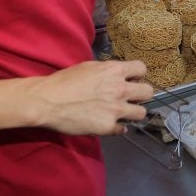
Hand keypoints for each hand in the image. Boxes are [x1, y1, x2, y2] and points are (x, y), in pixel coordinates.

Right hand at [28, 60, 153, 136]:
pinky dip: (117, 128)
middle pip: (148, 92)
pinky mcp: (108, 126)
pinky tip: (109, 125)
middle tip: (130, 98)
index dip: (137, 75)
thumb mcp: (89, 67)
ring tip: (122, 113)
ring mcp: (116, 109)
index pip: (142, 68)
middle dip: (141, 95)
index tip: (131, 80)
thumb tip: (115, 75)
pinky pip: (123, 129)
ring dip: (133, 113)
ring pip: (142, 113)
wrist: (47, 101)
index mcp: (115, 70)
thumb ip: (107, 71)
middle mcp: (120, 89)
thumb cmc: (64, 81)